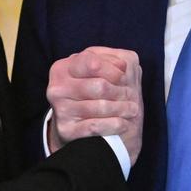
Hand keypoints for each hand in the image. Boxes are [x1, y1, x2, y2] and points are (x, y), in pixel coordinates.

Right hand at [46, 46, 142, 163]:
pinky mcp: (66, 130)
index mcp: (63, 67)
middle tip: (131, 96)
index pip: (92, 63)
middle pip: (100, 86)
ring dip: (122, 108)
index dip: (113, 70)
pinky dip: (115, 125)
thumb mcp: (103, 71)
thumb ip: (113, 60)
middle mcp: (58, 87)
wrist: (85, 131)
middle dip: (121, 91)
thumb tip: (121, 65)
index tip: (123, 77)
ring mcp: (60, 110)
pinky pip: (96, 126)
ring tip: (132, 109)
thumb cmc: (98, 94)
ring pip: (100, 106)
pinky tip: (123, 124)